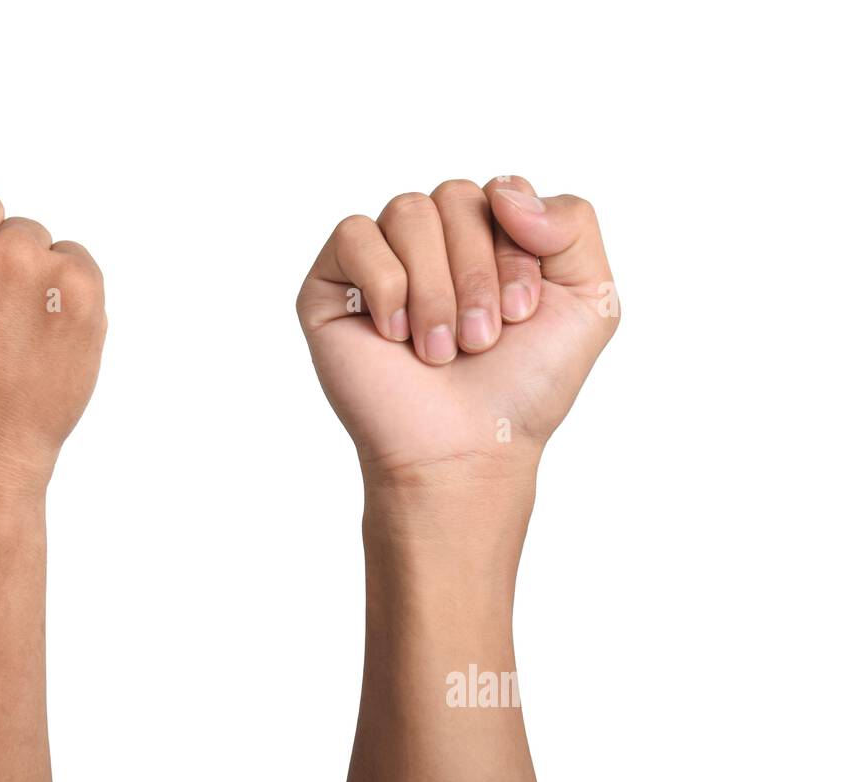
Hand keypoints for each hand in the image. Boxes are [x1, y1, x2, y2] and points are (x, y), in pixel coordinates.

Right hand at [296, 177, 617, 486]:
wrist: (466, 449)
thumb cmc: (523, 388)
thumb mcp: (591, 299)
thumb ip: (575, 220)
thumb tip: (500, 191)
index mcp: (487, 237)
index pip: (500, 191)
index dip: (516, 250)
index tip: (521, 316)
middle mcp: (432, 243)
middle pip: (454, 195)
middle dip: (475, 273)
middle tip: (479, 341)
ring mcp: (379, 262)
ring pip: (407, 211)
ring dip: (435, 289)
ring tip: (438, 349)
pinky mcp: (330, 286)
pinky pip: (354, 234)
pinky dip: (384, 283)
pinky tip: (392, 334)